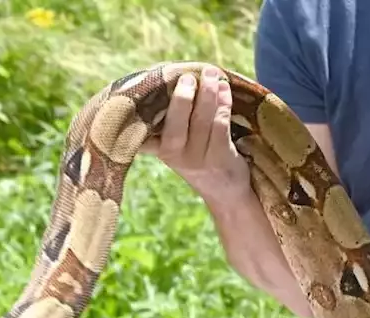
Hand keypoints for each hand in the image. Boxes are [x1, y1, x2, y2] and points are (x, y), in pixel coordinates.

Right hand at [141, 65, 253, 206]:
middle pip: (175, 122)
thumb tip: (171, 76)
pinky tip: (226, 90)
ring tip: (213, 74)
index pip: (145, 127)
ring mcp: (198, 159)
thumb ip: (170, 120)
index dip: (144, 108)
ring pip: (202, 120)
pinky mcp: (220, 159)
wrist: (225, 193)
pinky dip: (224, 104)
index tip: (148, 83)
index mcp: (158, 147)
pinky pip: (221, 126)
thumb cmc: (198, 158)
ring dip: (208, 94)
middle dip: (182, 96)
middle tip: (188, 75)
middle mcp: (174, 154)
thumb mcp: (176, 145)